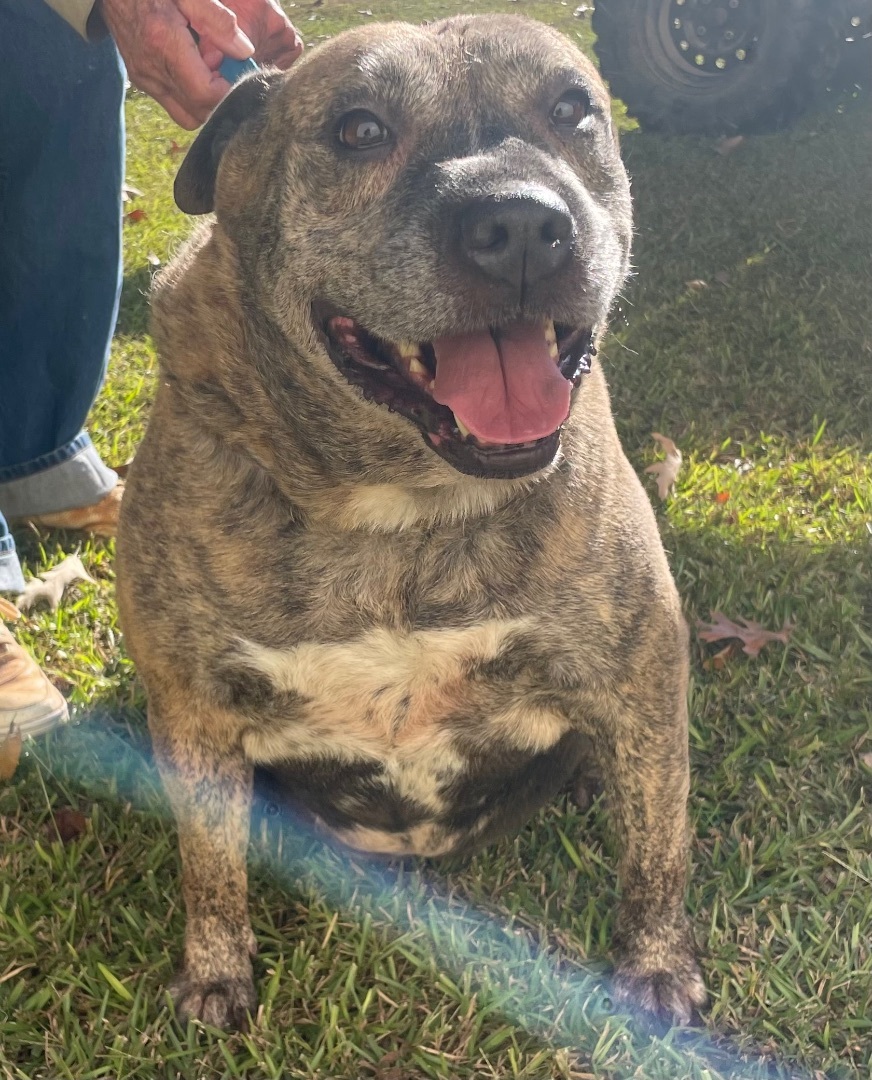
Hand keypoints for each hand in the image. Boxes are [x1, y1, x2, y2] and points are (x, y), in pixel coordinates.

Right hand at [96, 0, 301, 128]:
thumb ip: (217, 20)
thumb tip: (245, 51)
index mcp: (164, 43)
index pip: (205, 94)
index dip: (227, 89)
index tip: (234, 68)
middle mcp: (152, 69)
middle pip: (199, 112)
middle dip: (219, 98)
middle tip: (224, 70)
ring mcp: (145, 79)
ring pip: (188, 115)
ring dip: (206, 102)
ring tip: (209, 71)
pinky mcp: (142, 80)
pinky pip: (174, 104)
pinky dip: (191, 96)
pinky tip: (194, 71)